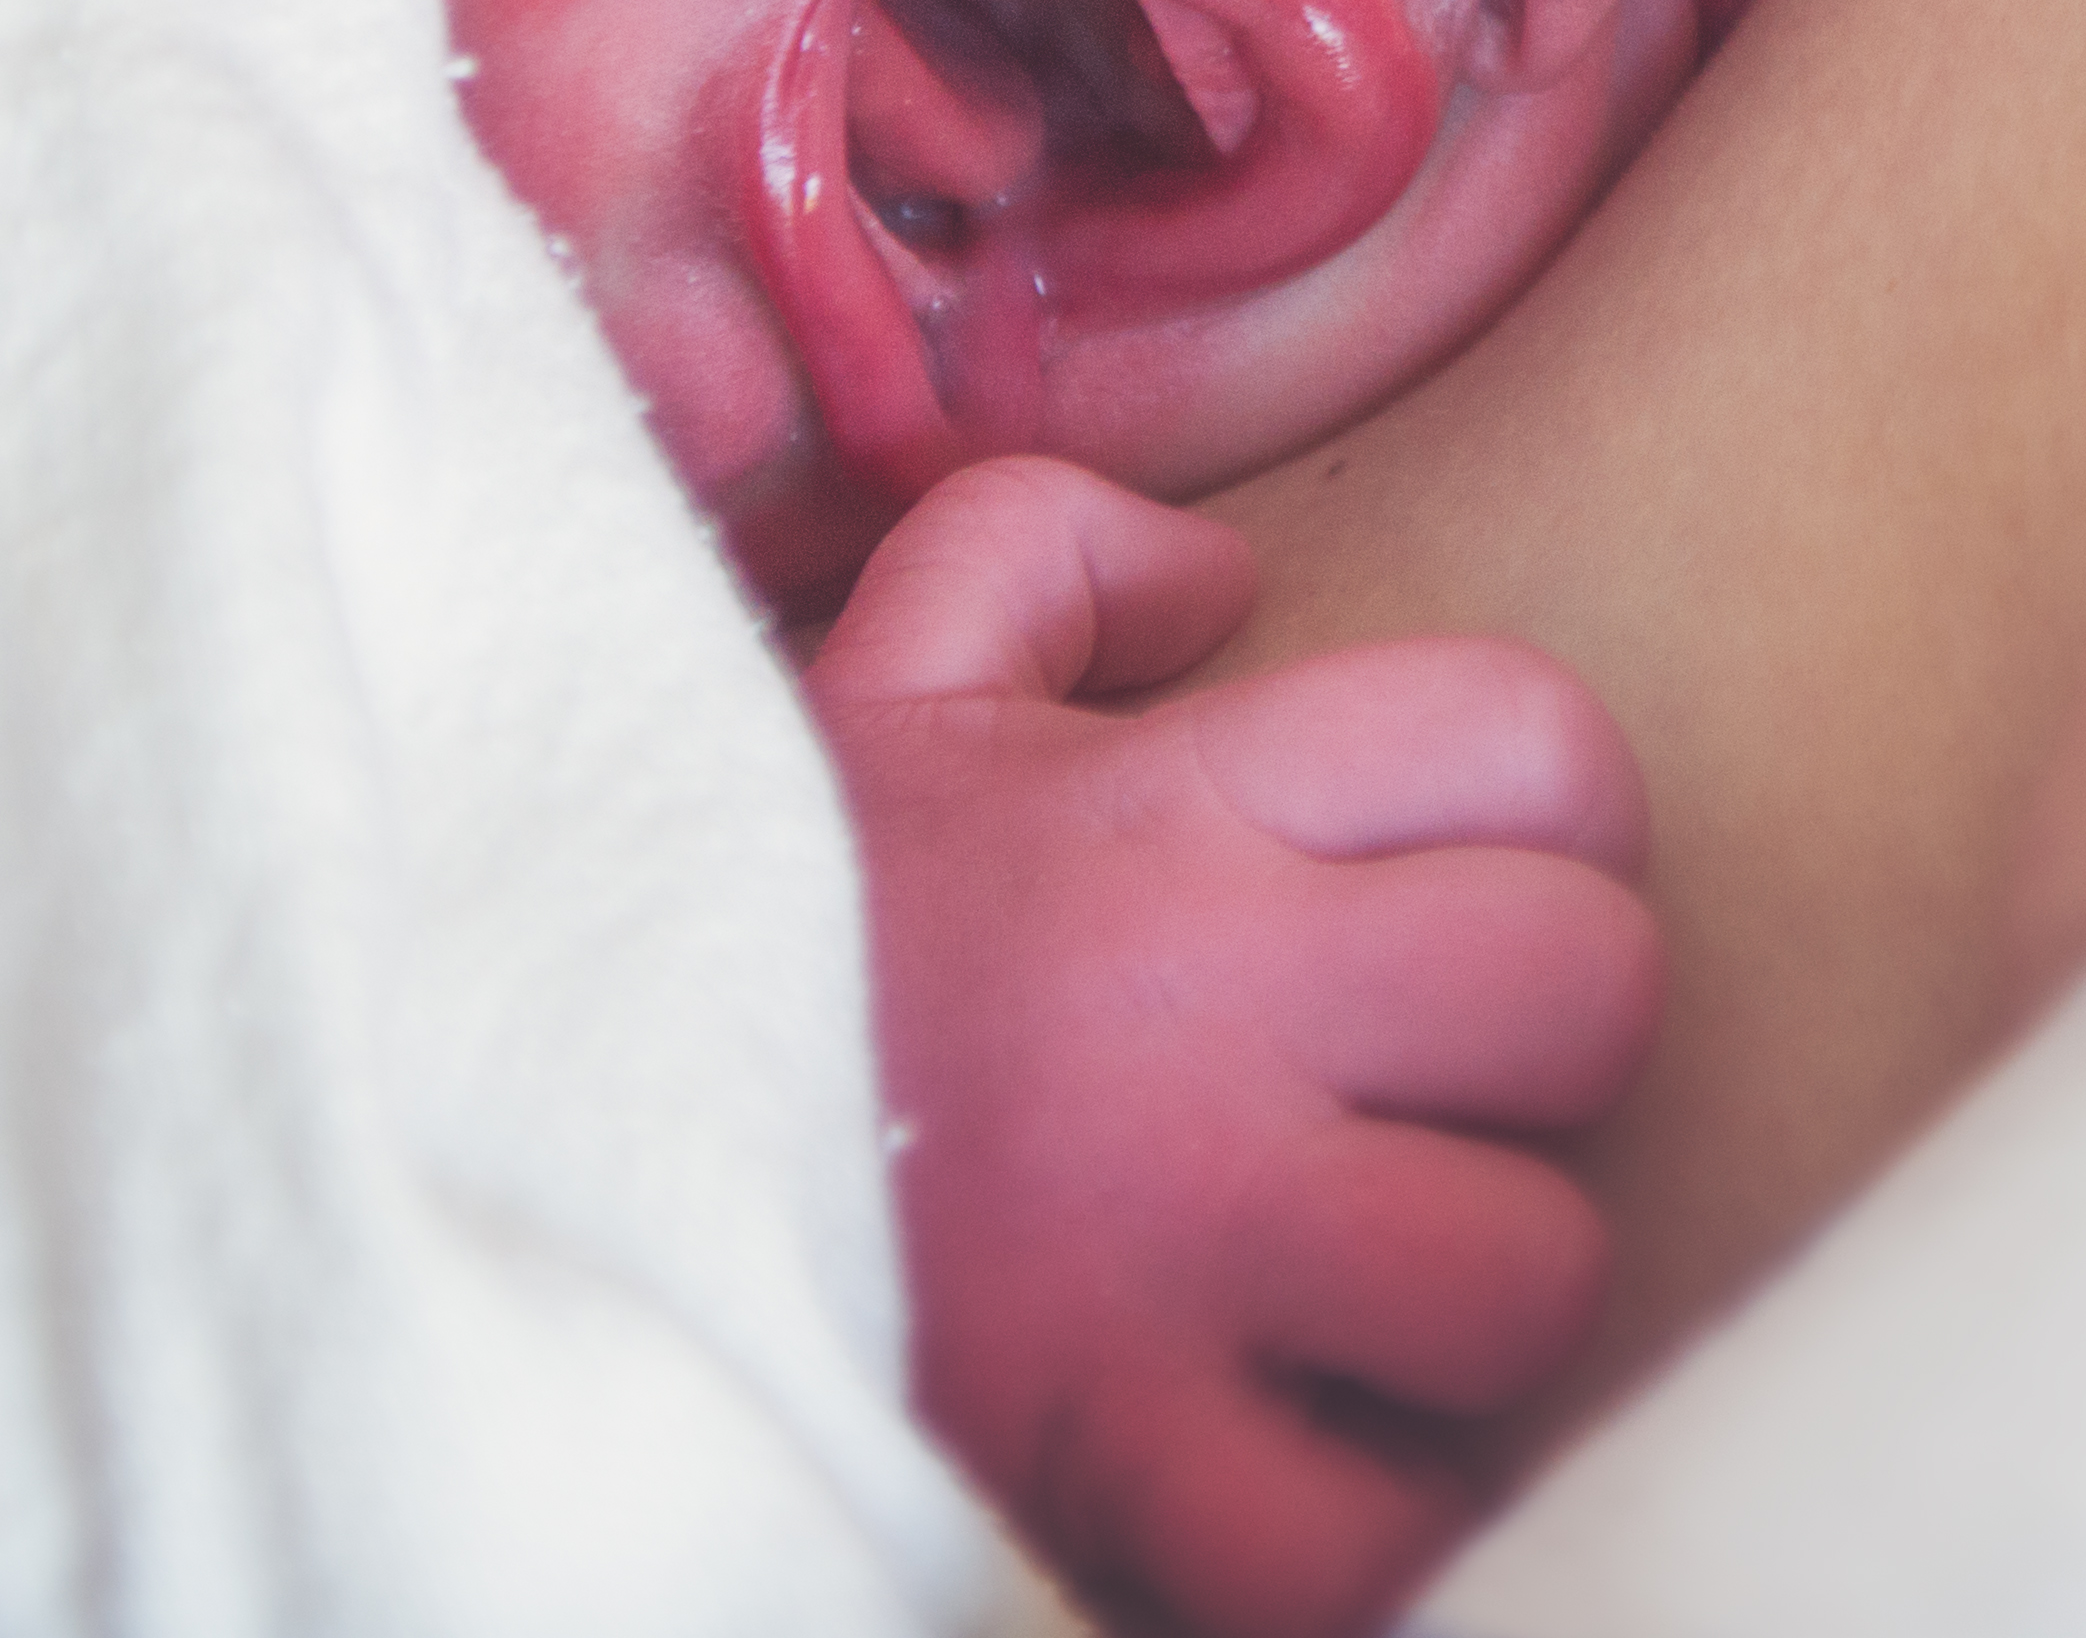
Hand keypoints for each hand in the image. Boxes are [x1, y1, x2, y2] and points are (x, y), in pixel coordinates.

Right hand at [809, 457, 1655, 1637]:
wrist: (495, 1159)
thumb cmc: (740, 933)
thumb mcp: (874, 686)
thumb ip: (1049, 555)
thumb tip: (1227, 586)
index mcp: (1165, 810)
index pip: (1540, 744)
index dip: (1540, 817)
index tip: (1438, 890)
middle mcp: (1198, 1008)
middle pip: (1590, 992)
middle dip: (1534, 1053)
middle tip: (1413, 1095)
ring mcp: (1167, 1247)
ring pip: (1529, 1266)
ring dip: (1469, 1300)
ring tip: (1353, 1290)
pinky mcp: (1111, 1465)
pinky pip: (1372, 1530)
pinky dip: (1370, 1525)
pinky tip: (1297, 1461)